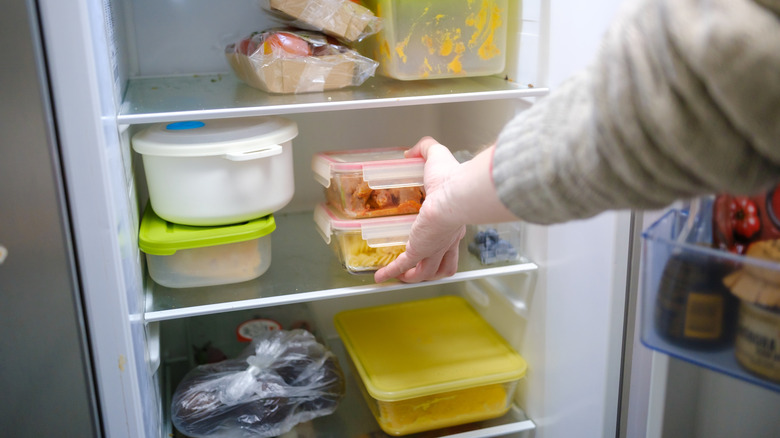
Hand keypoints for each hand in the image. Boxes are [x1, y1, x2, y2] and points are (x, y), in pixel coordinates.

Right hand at [374, 137, 466, 282]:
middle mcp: (447, 239)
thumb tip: (412, 152)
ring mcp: (433, 247)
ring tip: (401, 276)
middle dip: (431, 268)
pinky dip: (391, 272)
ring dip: (412, 276)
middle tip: (418, 269)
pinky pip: (403, 265)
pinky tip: (380, 277)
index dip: (444, 246)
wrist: (456, 194)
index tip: (435, 244)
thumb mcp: (438, 156)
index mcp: (454, 222)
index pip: (451, 240)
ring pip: (425, 271)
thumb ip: (427, 149)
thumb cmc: (453, 178)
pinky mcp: (419, 250)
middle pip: (442, 264)